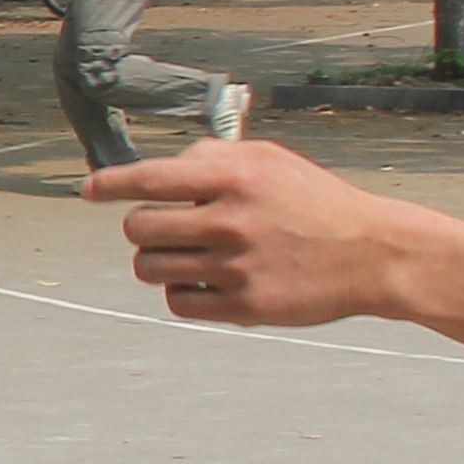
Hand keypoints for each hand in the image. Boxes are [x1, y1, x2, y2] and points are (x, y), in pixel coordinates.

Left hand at [85, 138, 427, 326]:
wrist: (373, 254)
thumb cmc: (314, 202)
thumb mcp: (269, 160)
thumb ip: (211, 156)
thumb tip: (159, 169)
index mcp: (234, 177)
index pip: (149, 178)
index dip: (110, 184)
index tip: (89, 191)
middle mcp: (230, 220)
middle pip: (138, 229)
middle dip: (144, 228)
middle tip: (168, 228)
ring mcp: (236, 267)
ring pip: (150, 267)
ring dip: (158, 261)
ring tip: (189, 255)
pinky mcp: (245, 307)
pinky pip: (177, 303)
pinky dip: (183, 293)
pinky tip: (207, 282)